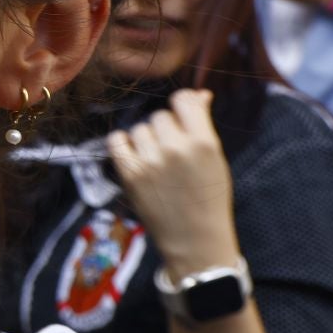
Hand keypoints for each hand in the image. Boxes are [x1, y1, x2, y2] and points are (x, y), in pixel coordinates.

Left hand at [107, 88, 238, 276]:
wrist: (194, 238)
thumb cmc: (208, 197)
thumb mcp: (215, 160)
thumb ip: (203, 125)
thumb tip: (200, 94)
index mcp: (204, 142)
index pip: (183, 100)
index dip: (181, 104)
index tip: (181, 116)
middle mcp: (176, 148)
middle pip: (159, 116)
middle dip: (165, 129)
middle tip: (173, 152)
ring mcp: (150, 160)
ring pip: (139, 129)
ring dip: (145, 140)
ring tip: (158, 162)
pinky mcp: (129, 174)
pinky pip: (117, 141)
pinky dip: (123, 145)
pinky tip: (135, 157)